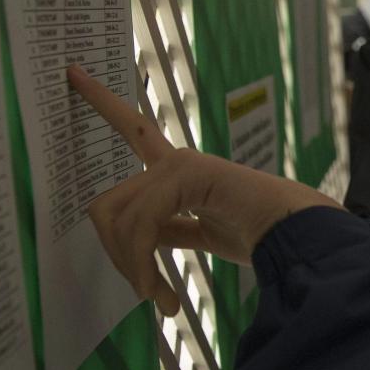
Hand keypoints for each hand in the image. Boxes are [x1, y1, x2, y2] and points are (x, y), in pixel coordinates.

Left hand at [68, 65, 337, 314]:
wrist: (297, 234)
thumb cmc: (260, 235)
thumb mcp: (202, 233)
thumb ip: (170, 231)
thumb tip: (139, 249)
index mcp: (179, 170)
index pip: (134, 132)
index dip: (104, 103)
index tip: (72, 71)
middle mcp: (174, 161)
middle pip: (107, 203)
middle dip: (117, 254)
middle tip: (147, 292)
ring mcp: (178, 165)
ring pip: (119, 218)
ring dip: (133, 267)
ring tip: (160, 298)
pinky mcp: (186, 175)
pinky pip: (141, 225)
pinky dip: (144, 265)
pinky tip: (165, 294)